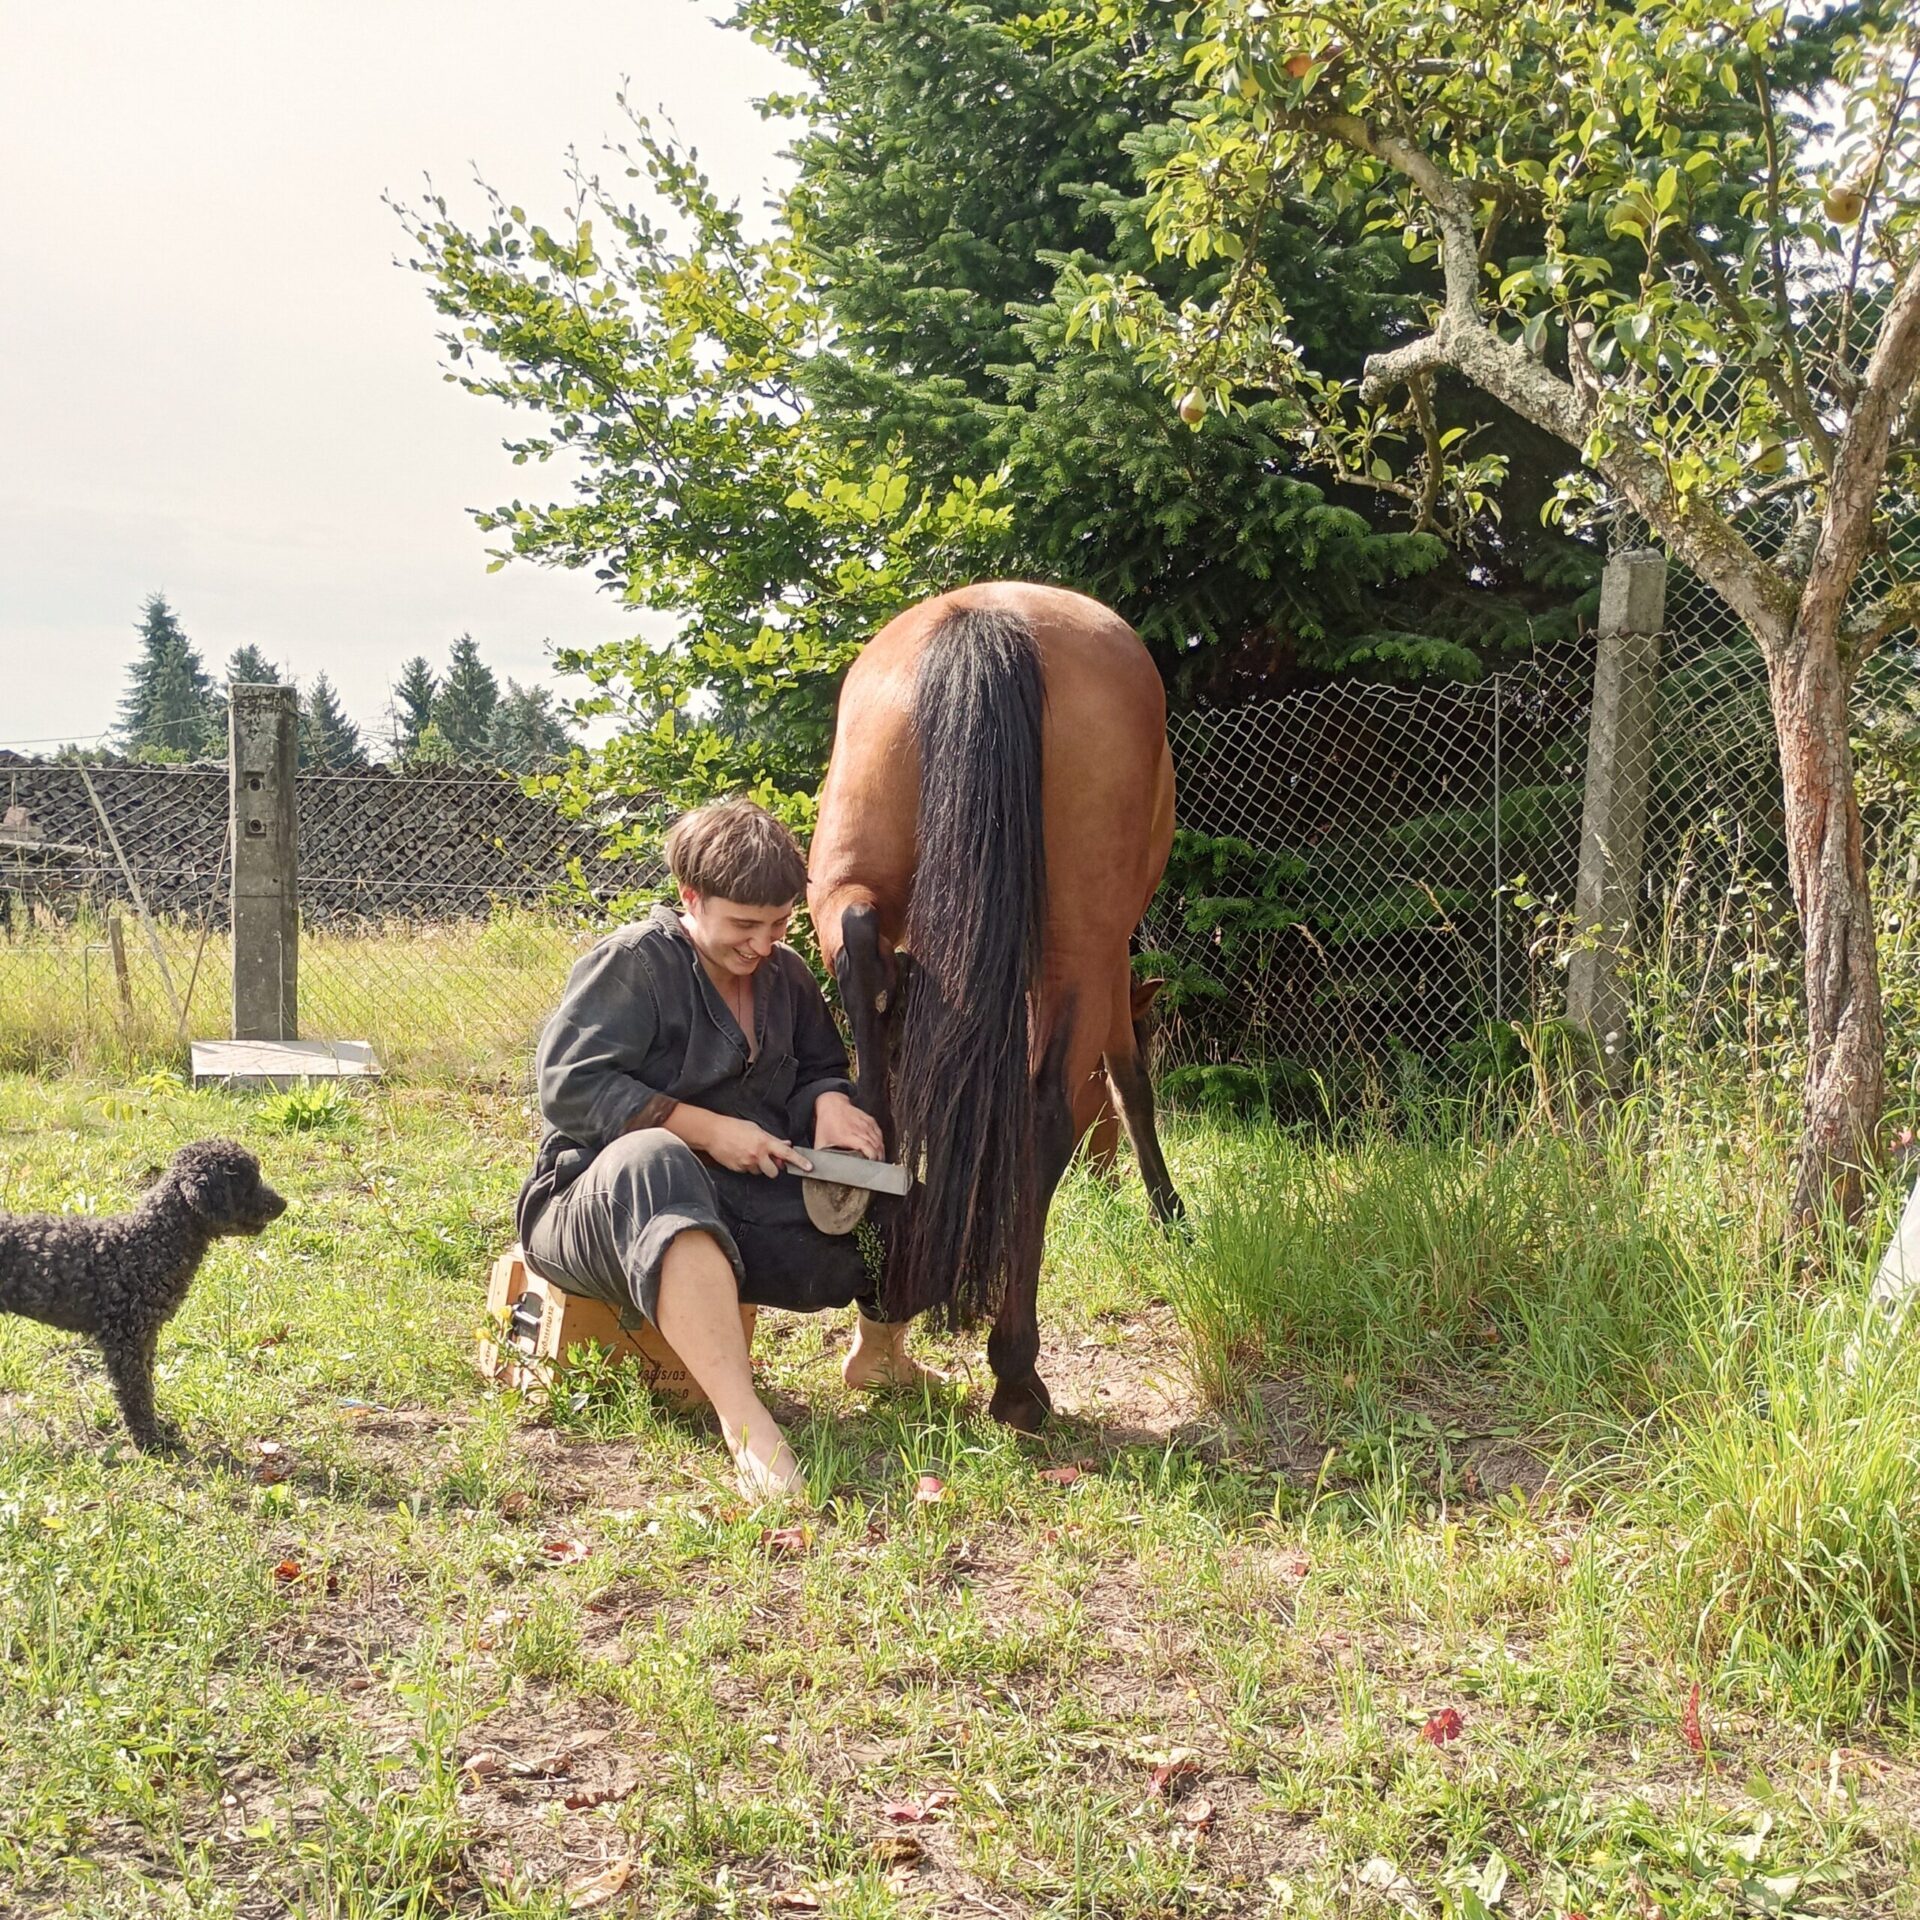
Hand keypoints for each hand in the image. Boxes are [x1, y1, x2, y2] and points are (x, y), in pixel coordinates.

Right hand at [692, 1112, 812, 1178]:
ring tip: (749, 1154)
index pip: (786, 1154)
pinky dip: (747, 1166)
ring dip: (759, 1166)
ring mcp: (747, 1163)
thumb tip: (785, 1145)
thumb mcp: (756, 1129)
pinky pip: (748, 1171)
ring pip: (760, 1172)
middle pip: (774, 1172)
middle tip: (768, 1160)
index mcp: (765, 1142)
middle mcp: (758, 1155)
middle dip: (773, 1168)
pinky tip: (741, 1156)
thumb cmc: (734, 1128)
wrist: (713, 1133)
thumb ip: (772, 1139)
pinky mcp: (738, 1169)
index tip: (809, 1167)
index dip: (799, 1161)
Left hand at [813, 1092, 884, 1160]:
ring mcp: (866, 1124)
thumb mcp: (821, 1141)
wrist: (831, 1104)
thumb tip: (821, 1167)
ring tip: (878, 1160)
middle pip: (876, 1145)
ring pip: (879, 1140)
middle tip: (876, 1167)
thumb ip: (823, 1156)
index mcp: (848, 1135)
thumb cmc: (826, 1123)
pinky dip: (881, 1142)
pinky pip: (879, 1133)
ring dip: (880, 1151)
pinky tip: (879, 1148)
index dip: (872, 1157)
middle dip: (878, 1158)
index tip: (872, 1165)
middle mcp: (859, 1129)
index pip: (867, 1147)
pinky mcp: (870, 1120)